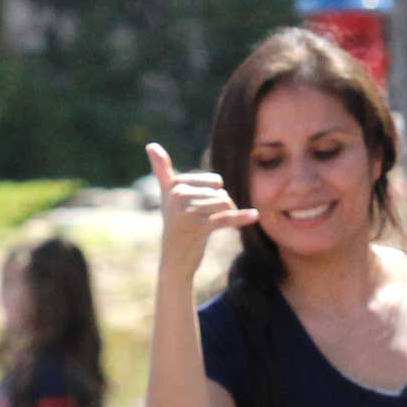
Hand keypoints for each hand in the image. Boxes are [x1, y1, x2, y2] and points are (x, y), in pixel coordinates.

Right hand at [147, 141, 253, 277]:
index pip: (211, 181)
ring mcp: (187, 212)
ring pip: (224, 202)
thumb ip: (161, 170)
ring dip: (227, 213)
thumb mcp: (167, 196)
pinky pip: (226, 218)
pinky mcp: (198, 228)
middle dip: (222, 204)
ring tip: (215, 223)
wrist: (174, 261)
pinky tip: (255, 215)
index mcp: (173, 187)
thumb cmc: (175, 225)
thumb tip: (151, 145)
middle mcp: (177, 196)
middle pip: (219, 192)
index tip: (206, 205)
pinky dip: (242, 217)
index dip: (216, 192)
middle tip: (208, 219)